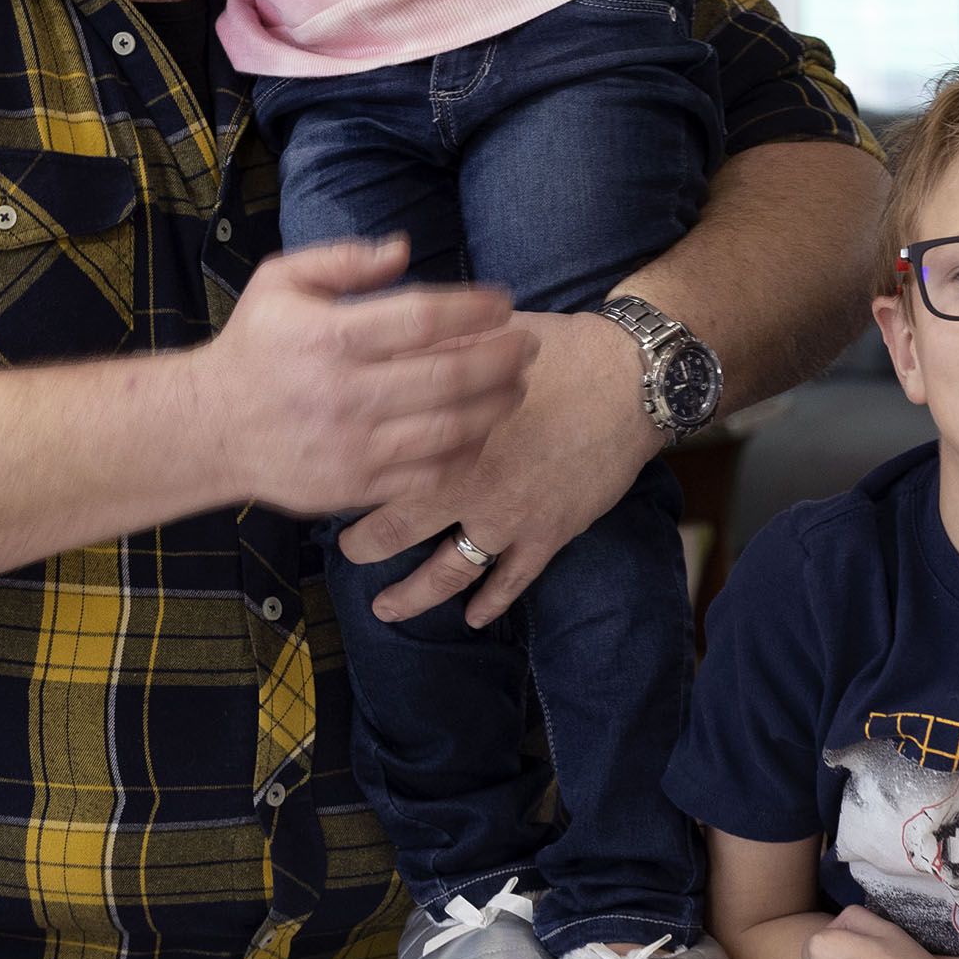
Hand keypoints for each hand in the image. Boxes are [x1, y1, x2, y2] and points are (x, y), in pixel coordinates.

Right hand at [192, 237, 530, 517]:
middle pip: (448, 377)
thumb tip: (404, 249)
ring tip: (518, 385)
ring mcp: (352, 447)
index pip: (422, 319)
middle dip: (502, 359)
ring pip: (449, 430)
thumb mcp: (280, 281)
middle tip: (529, 345)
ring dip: (496, 406)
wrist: (208, 428)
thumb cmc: (256, 345)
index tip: (503, 302)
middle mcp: (342, 395)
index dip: (473, 310)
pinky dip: (467, 452)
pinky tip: (483, 428)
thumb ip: (342, 259)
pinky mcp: (355, 487)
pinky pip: (429, 474)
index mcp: (327, 337)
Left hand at [334, 308, 652, 626]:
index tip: (330, 489)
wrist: (627, 380)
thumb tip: (384, 352)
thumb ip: (430, 356)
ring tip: (388, 610)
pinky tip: (474, 616)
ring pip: (450, 571)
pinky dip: (491, 602)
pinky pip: (514, 580)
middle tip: (347, 555)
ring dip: (415, 595)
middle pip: (399, 532)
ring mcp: (510, 519)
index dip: (348, 488)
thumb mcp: (482, 341)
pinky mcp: (550, 533)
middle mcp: (468, 489)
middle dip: (366, 548)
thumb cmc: (555, 353)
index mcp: (444, 441)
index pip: (378, 476)